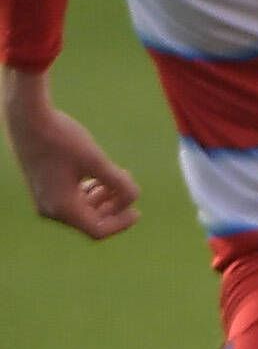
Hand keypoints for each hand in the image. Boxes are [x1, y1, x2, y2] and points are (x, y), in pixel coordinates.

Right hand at [4, 72, 141, 239]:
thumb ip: (120, 183)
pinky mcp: (44, 187)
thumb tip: (133, 199)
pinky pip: (72, 199)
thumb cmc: (62, 138)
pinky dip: (90, 191)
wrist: (28, 118)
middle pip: (91, 221)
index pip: (97, 230)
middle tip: (127, 183)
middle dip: (114, 206)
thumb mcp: (97, 161)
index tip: (137, 211)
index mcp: (62, 207)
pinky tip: (102, 174)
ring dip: (104, 198)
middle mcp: (50, 209)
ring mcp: (45, 198)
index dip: (121, 223)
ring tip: (118, 175)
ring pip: (83, 210)